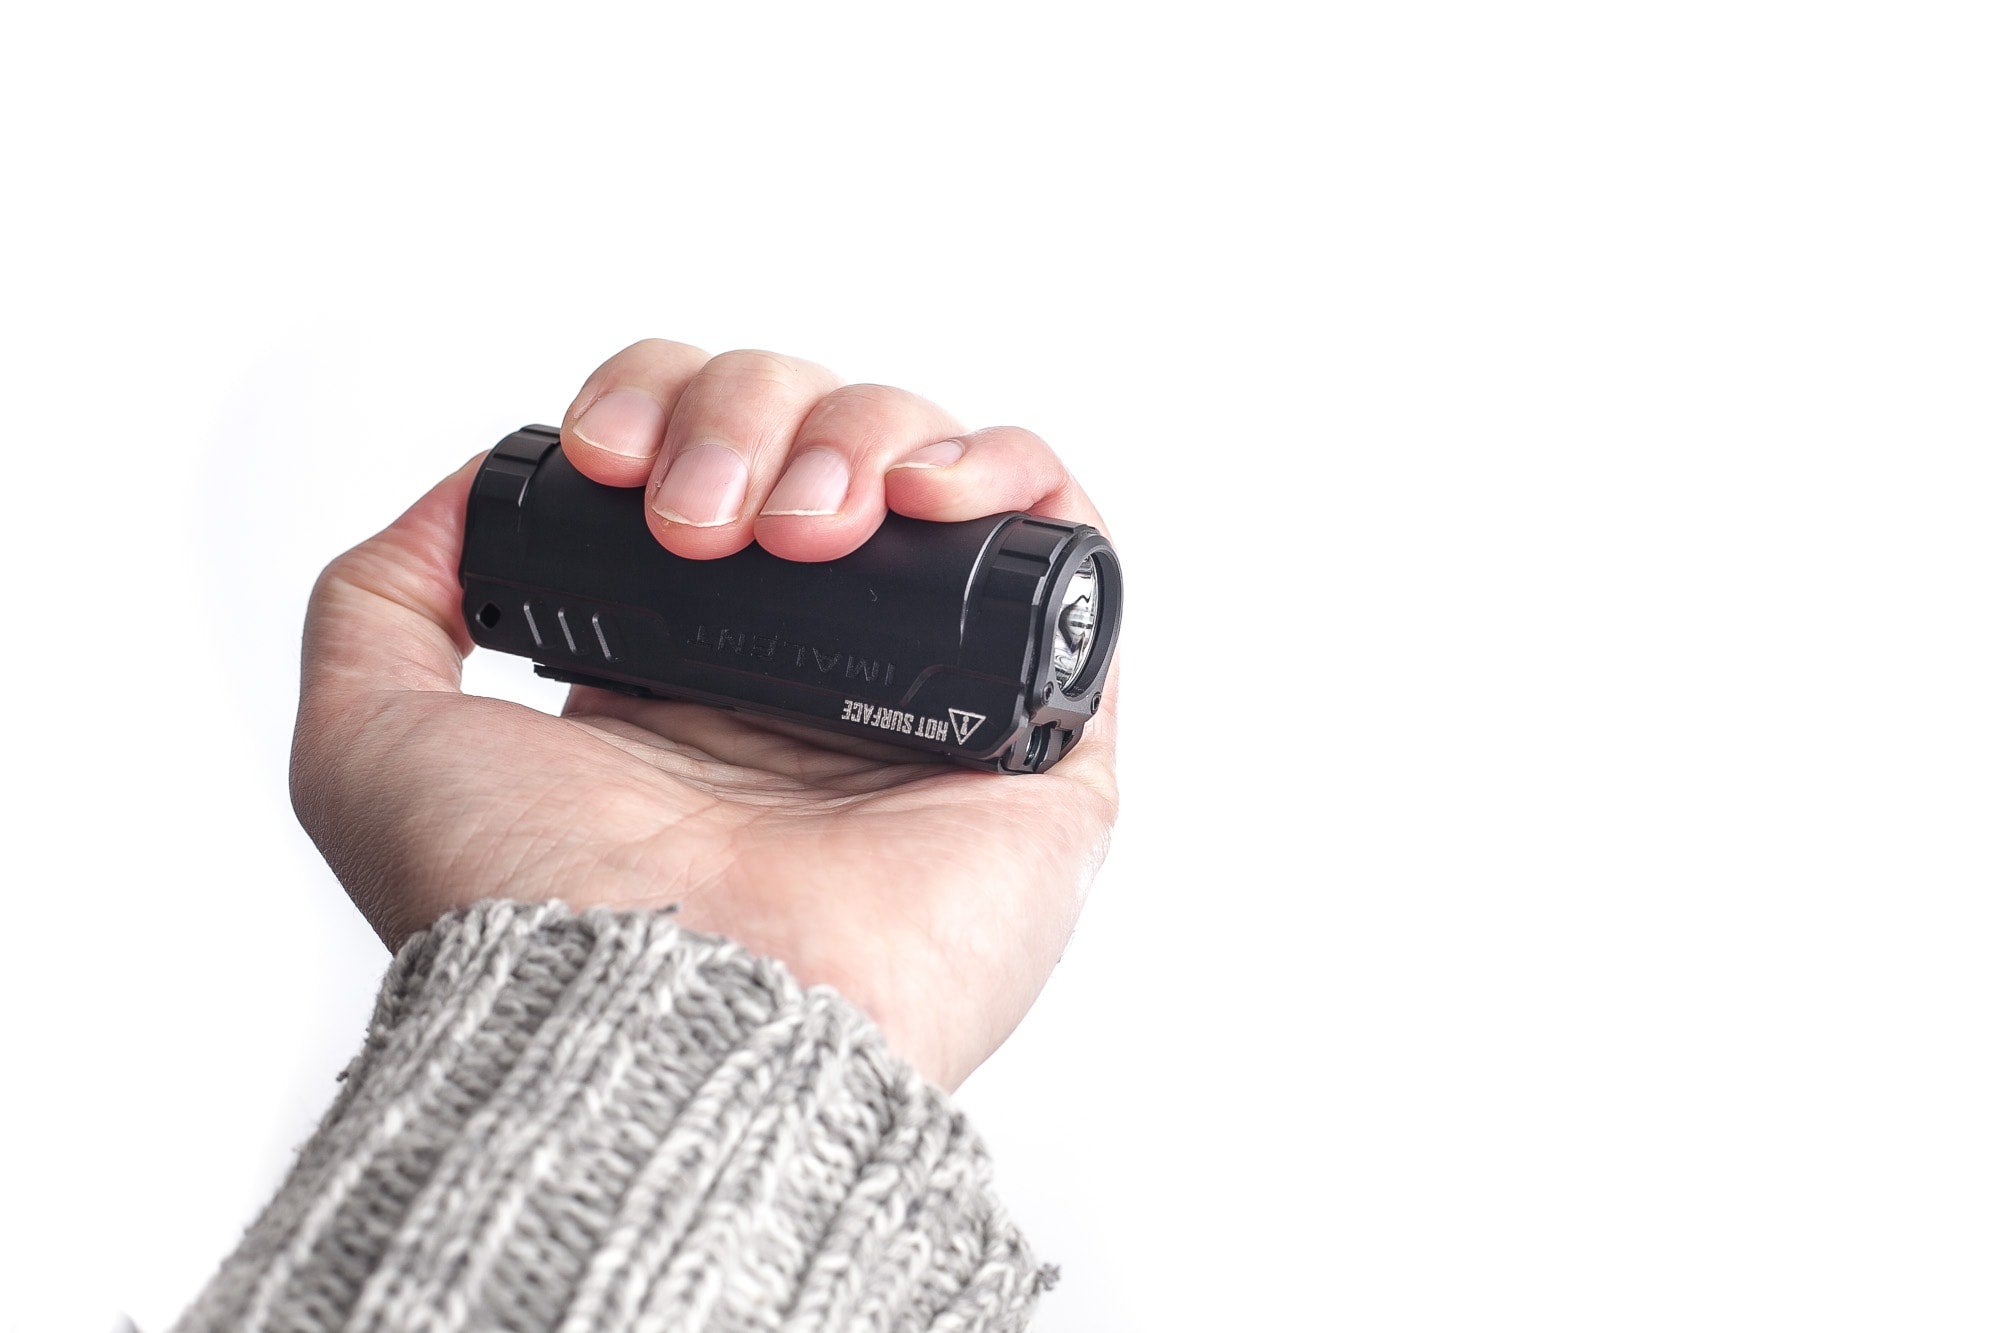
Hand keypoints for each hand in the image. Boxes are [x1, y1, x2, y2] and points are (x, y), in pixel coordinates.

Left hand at [290, 341, 1118, 1088]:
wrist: (661, 1019)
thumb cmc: (526, 914)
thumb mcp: (368, 748)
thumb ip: (379, 602)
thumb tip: (466, 495)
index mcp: (687, 669)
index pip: (709, 454)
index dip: (667, 406)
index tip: (611, 453)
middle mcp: (816, 671)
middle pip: (818, 435)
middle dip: (751, 414)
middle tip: (703, 512)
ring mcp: (933, 692)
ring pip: (934, 467)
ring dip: (862, 435)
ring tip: (807, 525)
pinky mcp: (1040, 728)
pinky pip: (1067, 546)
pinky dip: (1009, 473)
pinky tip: (926, 496)